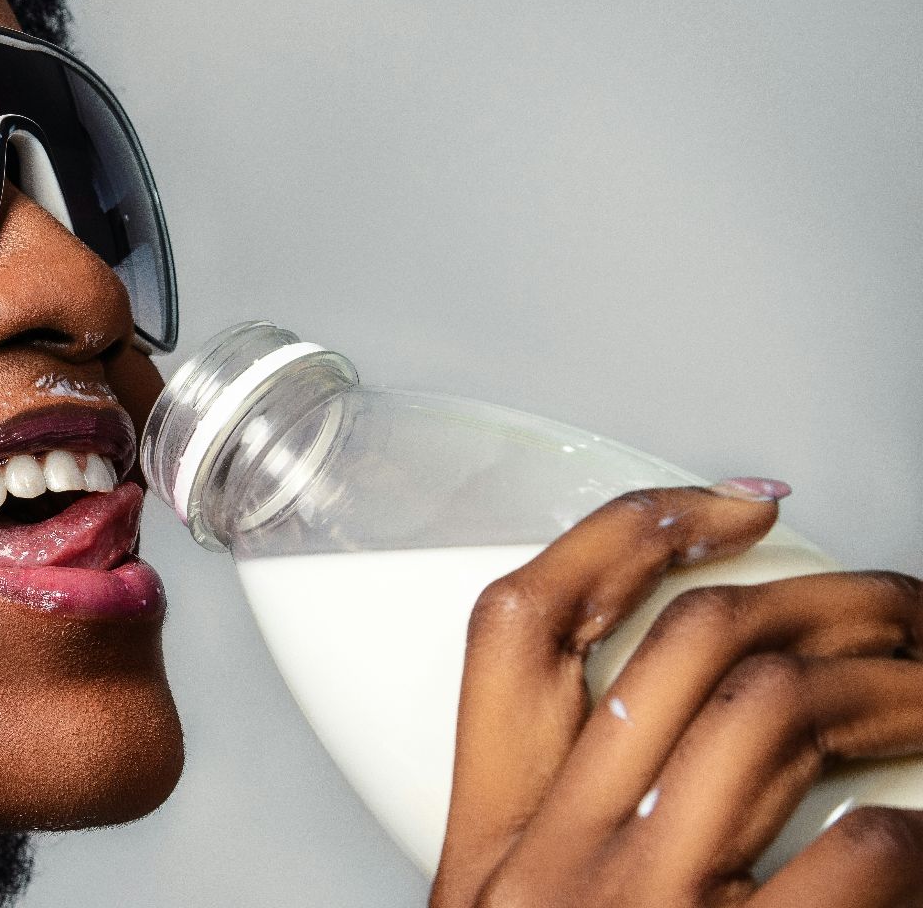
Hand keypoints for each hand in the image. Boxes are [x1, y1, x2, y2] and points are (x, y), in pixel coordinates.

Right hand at [433, 484, 922, 907]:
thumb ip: (575, 842)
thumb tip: (697, 746)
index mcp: (491, 844)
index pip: (516, 629)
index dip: (628, 533)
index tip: (735, 507)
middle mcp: (555, 863)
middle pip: (683, 646)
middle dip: (824, 600)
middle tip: (900, 608)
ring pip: (774, 708)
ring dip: (894, 685)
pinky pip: (860, 847)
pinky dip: (920, 825)